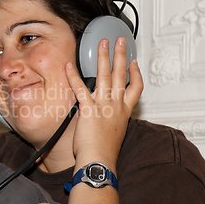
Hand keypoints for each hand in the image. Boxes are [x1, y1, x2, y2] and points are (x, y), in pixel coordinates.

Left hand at [65, 37, 142, 169]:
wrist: (99, 162)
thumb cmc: (105, 153)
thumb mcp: (113, 134)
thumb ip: (110, 120)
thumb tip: (103, 118)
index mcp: (124, 112)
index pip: (136, 88)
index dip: (136, 73)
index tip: (134, 62)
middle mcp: (116, 105)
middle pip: (122, 75)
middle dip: (121, 55)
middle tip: (120, 41)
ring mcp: (104, 106)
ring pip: (105, 76)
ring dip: (103, 57)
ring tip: (102, 43)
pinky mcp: (89, 109)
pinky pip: (80, 89)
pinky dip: (73, 77)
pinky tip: (68, 66)